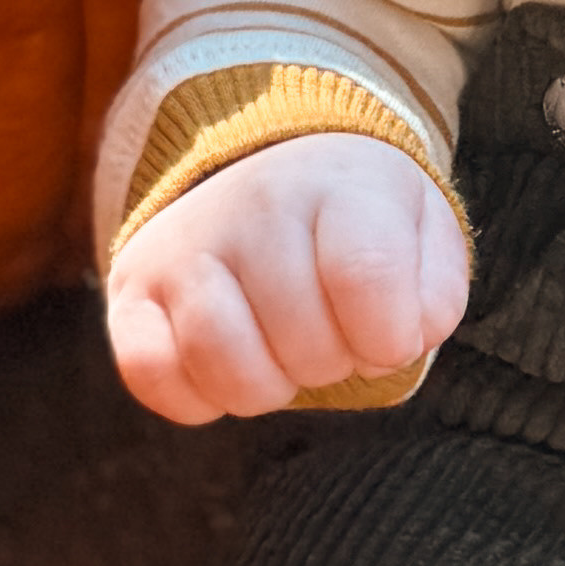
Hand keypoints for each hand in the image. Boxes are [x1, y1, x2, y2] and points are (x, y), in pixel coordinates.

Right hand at [104, 130, 471, 424]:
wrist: (274, 169)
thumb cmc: (358, 222)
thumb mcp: (424, 235)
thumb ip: (433, 292)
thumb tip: (401, 339)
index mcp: (339, 184)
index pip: (367, 278)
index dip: (389, 338)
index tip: (390, 336)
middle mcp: (252, 204)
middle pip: (304, 341)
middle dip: (334, 362)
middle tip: (331, 331)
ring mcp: (183, 246)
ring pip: (225, 362)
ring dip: (269, 386)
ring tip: (283, 355)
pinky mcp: (131, 289)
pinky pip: (149, 372)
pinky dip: (195, 397)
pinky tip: (229, 369)